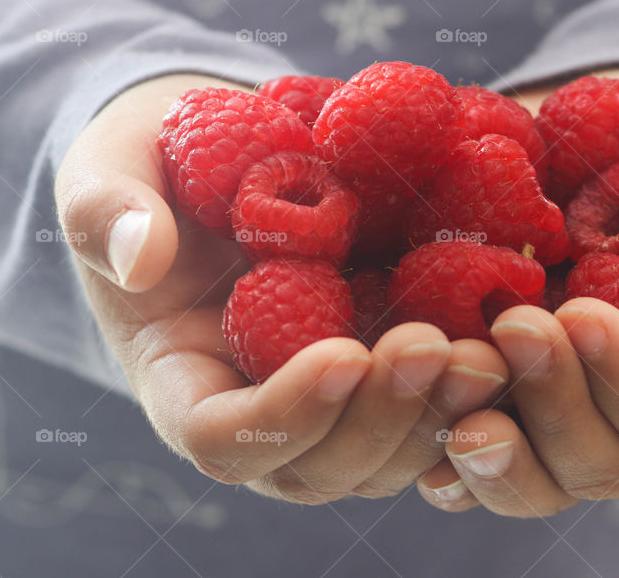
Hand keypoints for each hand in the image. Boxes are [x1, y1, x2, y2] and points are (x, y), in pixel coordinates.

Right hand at [55, 74, 506, 502]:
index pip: (223, 439)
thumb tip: (140, 256)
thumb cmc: (161, 163)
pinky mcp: (383, 366)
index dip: (283, 416)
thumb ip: (107, 210)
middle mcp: (262, 408)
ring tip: (488, 352)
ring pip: (386, 453)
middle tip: (432, 347)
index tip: (341, 354)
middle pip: (320, 465)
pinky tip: (511, 341)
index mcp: (184, 379)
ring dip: (439, 415)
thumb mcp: (113, 166)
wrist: (230, 153)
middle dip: (380, 420)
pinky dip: (470, 389)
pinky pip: (429, 406)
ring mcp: (330, 396)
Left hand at [417, 64, 618, 515]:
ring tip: (451, 371)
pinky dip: (436, 442)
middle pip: (598, 461)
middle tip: (513, 324)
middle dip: (553, 404)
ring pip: (529, 474)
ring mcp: (559, 405)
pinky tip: (410, 411)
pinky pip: (468, 445)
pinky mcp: (499, 386)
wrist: (604, 129)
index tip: (586, 314)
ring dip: (487, 440)